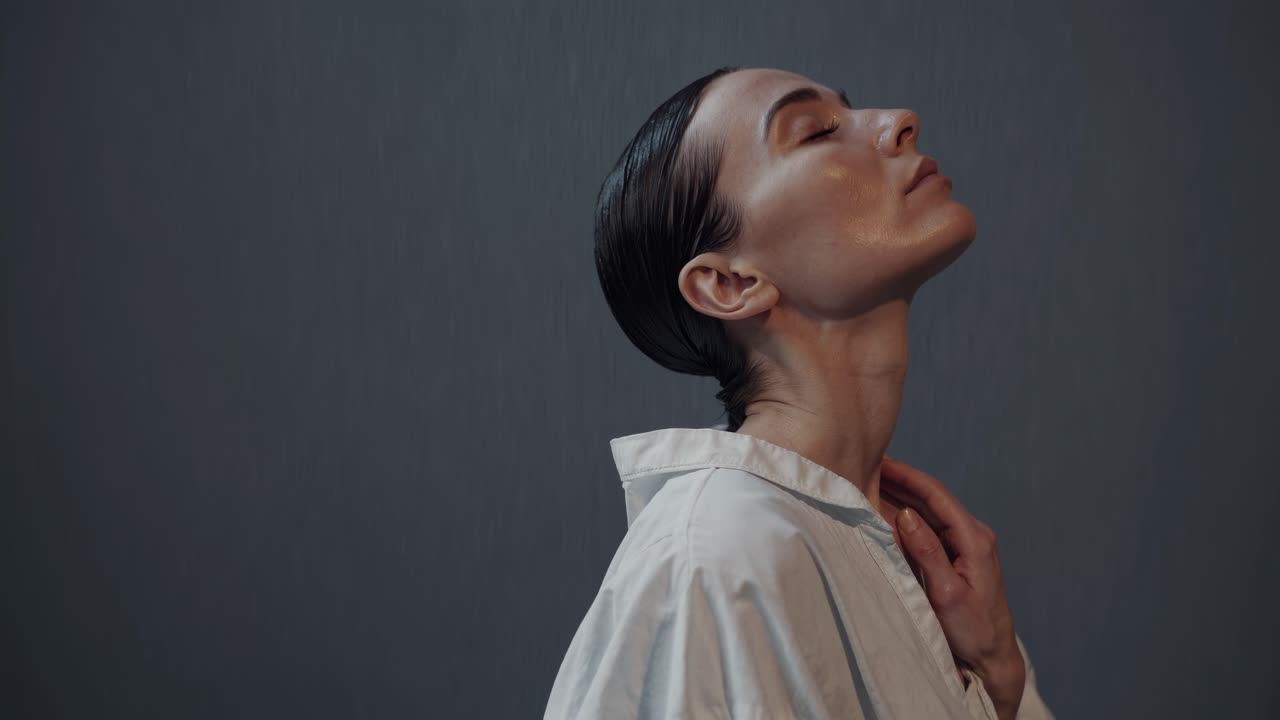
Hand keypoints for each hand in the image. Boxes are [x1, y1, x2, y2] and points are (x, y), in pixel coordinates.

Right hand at [880, 455, 1025, 719]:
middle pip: (932, 498)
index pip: (936, 496)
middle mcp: (973, 535)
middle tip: (869, 464)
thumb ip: (927, 551)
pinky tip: (889, 508)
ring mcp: (967, 545)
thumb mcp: (946, 593)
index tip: (881, 460)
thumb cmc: (972, 630)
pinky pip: (931, 527)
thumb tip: (906, 514)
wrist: (992, 656)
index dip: (907, 476)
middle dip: (901, 480)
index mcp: (974, 539)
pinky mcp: (960, 556)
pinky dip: (909, 514)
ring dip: (903, 495)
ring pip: (930, 511)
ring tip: (873, 479)